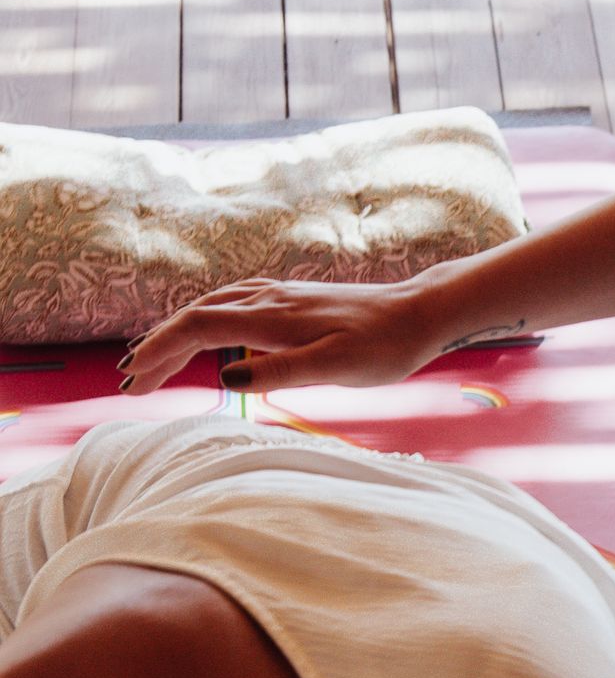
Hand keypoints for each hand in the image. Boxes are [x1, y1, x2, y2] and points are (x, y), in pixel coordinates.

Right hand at [116, 272, 455, 395]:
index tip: (134, 379)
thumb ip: (282, 372)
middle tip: (132, 382)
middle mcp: (268, 299)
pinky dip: (205, 320)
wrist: (419, 314)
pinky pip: (232, 304)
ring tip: (155, 360)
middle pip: (195, 317)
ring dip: (178, 333)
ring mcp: (279, 296)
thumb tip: (227, 376)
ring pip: (212, 308)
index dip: (161, 352)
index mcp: (272, 318)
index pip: (198, 329)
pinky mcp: (292, 300)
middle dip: (159, 347)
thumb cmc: (384, 346)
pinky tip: (205, 331)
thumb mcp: (336, 368)